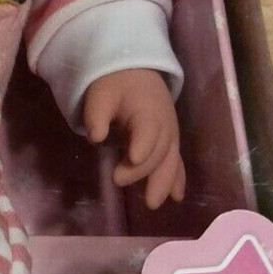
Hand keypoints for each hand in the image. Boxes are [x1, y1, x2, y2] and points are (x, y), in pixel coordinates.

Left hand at [83, 68, 185, 209]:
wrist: (135, 71)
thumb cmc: (115, 84)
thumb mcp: (101, 94)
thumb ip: (97, 115)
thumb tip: (95, 137)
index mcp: (148, 111)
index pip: (147, 130)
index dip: (142, 144)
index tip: (132, 158)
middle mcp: (165, 125)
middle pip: (157, 151)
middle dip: (141, 169)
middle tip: (117, 180)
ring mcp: (170, 134)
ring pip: (171, 161)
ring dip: (163, 182)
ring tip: (151, 202)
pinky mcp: (170, 141)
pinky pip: (177, 161)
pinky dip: (177, 178)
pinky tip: (176, 197)